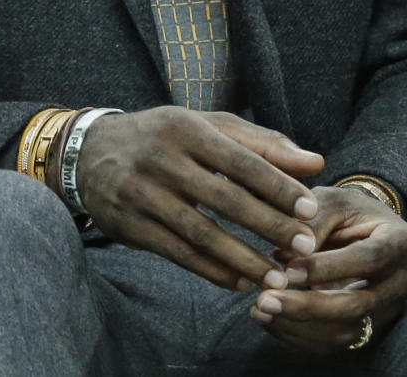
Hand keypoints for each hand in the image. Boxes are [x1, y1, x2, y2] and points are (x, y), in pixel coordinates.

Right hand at [75, 106, 323, 289]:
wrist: (91, 152)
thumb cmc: (165, 135)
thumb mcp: (207, 125)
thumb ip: (262, 142)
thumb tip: (315, 161)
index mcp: (187, 127)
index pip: (240, 160)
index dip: (277, 186)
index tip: (309, 208)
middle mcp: (163, 159)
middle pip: (224, 198)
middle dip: (268, 225)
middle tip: (303, 247)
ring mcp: (143, 194)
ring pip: (201, 233)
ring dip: (243, 258)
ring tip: (277, 275)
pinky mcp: (130, 226)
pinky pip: (178, 254)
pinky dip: (212, 271)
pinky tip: (241, 282)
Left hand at [248, 185, 406, 353]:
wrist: (367, 230)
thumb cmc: (348, 210)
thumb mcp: (334, 201)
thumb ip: (313, 221)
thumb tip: (288, 254)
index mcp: (400, 241)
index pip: (368, 259)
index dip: (329, 267)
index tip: (290, 270)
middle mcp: (401, 281)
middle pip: (356, 305)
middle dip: (308, 306)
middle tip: (266, 299)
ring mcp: (387, 310)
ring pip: (345, 331)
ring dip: (300, 326)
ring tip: (261, 310)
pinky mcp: (369, 328)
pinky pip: (336, 343)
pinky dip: (300, 335)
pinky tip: (271, 321)